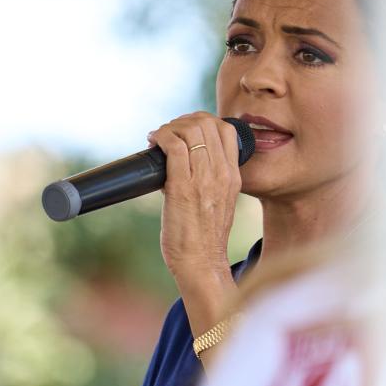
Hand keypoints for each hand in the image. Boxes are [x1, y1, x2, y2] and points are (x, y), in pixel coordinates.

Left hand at [147, 112, 242, 285]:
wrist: (202, 263)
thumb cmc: (204, 238)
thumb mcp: (219, 202)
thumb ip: (209, 180)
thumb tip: (181, 161)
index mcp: (233, 176)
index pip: (225, 129)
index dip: (201, 121)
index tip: (184, 132)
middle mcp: (222, 173)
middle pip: (206, 123)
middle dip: (181, 122)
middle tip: (167, 134)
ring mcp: (203, 179)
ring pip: (190, 130)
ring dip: (169, 128)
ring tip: (158, 139)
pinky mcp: (182, 187)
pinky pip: (173, 146)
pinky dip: (160, 137)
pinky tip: (152, 144)